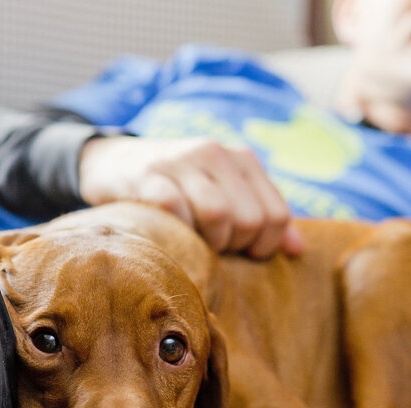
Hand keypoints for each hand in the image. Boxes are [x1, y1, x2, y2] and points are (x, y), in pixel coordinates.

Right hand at [78, 135, 302, 257]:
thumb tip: (298, 251)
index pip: (277, 215)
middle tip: (212, 245)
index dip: (264, 245)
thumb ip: (262, 218)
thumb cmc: (179, 189)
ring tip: (193, 240)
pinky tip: (169, 232)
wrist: (112, 162)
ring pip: (218, 214)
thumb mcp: (225, 194)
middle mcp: (214, 153)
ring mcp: (180, 162)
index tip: (242, 251)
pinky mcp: (147, 175)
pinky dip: (177, 232)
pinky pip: (176, 211)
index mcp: (242, 160)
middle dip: (234, 245)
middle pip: (249, 219)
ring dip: (207, 241)